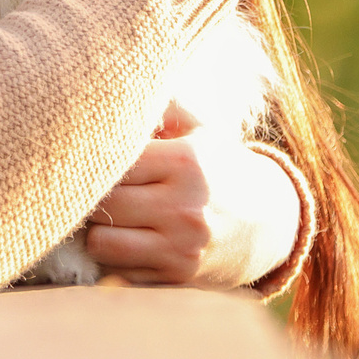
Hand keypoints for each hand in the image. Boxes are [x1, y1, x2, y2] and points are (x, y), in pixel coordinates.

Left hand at [84, 103, 303, 288]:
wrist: (266, 224)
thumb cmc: (218, 168)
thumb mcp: (200, 129)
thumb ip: (162, 104)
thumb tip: (118, 82)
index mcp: (187, 162)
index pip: (113, 162)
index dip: (95, 162)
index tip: (92, 161)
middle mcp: (185, 206)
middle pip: (104, 204)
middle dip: (93, 198)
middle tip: (96, 191)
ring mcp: (182, 247)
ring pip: (102, 243)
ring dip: (99, 232)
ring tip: (112, 218)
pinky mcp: (178, 277)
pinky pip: (119, 272)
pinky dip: (118, 259)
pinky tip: (133, 242)